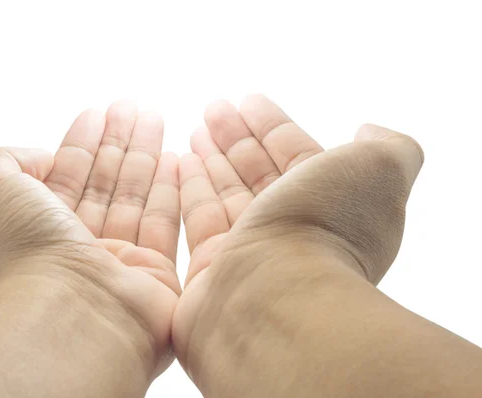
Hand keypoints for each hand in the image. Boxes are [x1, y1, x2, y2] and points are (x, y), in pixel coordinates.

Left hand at [0, 101, 180, 386]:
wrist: (72, 316)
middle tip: (132, 108)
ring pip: (135, 197)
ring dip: (146, 156)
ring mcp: (118, 261)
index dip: (82, 142)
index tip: (97, 113)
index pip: (67, 175)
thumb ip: (5, 161)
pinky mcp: (155, 274)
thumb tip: (45, 157)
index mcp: (41, 228)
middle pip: (104, 182)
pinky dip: (170, 191)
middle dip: (117, 142)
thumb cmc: (30, 254)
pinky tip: (176, 160)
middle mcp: (79, 245)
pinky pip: (165, 224)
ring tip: (154, 118)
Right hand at [173, 94, 422, 393]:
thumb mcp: (379, 170)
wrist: (275, 301)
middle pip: (259, 173)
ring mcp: (251, 252)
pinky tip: (180, 162)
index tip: (248, 100)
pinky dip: (192, 188)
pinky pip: (199, 218)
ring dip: (213, 158)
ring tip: (196, 129)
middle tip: (214, 108)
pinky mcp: (212, 269)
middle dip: (238, 138)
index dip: (273, 126)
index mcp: (331, 206)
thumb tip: (369, 134)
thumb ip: (389, 147)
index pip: (297, 155)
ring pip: (228, 194)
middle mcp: (292, 231)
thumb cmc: (326, 230)